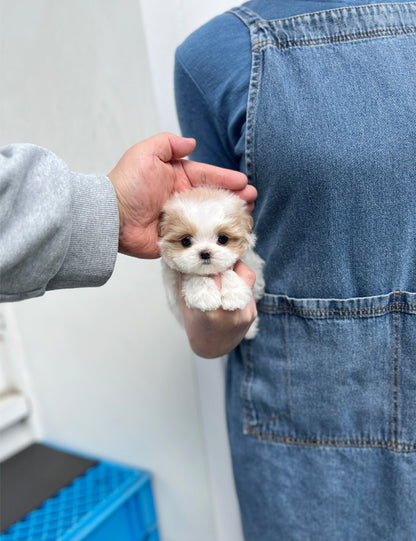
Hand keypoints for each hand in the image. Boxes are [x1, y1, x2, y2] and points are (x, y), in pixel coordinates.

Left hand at [107, 133, 256, 257]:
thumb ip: (168, 144)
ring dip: (229, 216)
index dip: (226, 179)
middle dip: (234, 198)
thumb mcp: (145, 154)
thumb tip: (191, 142)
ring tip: (247, 216)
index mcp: (176, 178)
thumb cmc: (127, 185)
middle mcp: (181, 199)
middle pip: (213, 198)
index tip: (243, 182)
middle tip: (252, 200)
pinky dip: (215, 238)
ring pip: (210, 218)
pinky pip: (200, 239)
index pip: (207, 176)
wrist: (111, 218)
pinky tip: (230, 237)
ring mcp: (181, 221)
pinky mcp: (179, 240)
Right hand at [180, 261, 257, 358]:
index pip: (216, 273)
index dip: (213, 262)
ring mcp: (244, 313)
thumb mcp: (186, 301)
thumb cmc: (195, 324)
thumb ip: (188, 278)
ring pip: (246, 276)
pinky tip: (230, 287)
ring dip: (235, 270)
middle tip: (218, 259)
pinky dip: (239, 284)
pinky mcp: (252, 314)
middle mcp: (230, 311)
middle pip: (234, 271)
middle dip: (226, 262)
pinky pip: (248, 290)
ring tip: (224, 271)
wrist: (211, 348)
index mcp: (210, 308)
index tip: (209, 256)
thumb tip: (187, 254)